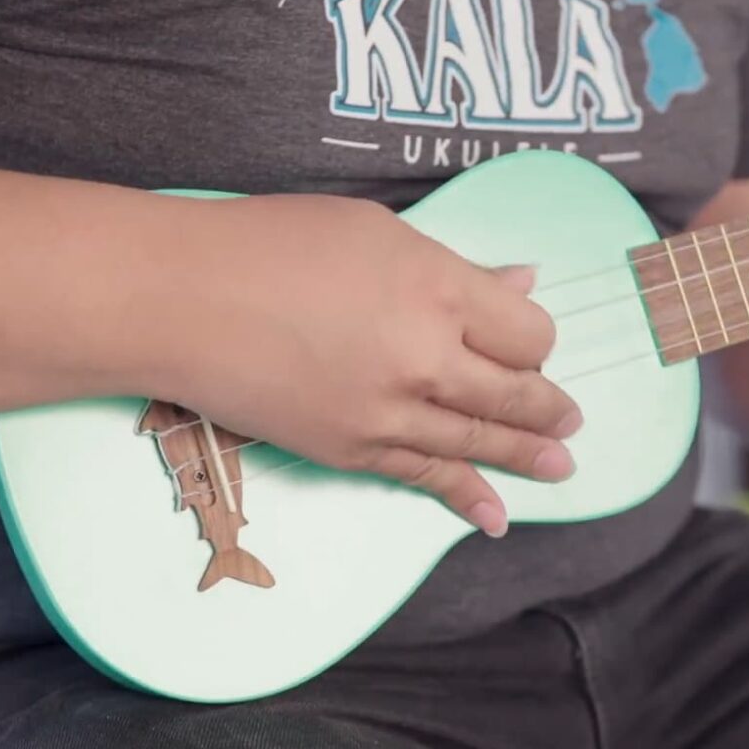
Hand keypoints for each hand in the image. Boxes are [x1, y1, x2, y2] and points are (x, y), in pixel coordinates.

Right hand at [152, 195, 580, 537]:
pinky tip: (495, 516)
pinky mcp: (350, 449)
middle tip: (571, 422)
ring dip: (526, 456)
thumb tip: (520, 284)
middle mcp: (426, 353)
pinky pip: (424, 477)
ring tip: (560, 467)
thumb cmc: (269, 244)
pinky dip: (465, 498)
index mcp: (438, 286)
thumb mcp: (376, 232)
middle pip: (513, 392)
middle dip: (548, 410)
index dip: (535, 341)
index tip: (531, 344)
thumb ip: (455, 269)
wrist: (177, 298)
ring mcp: (388, 409)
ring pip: (477, 440)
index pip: (526, 331)